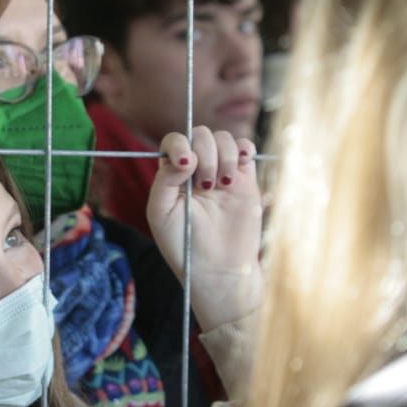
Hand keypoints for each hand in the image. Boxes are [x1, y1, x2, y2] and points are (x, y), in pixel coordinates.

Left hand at [147, 126, 264, 330]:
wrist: (220, 271)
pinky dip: (244, 148)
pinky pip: (245, 148)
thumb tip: (186, 157)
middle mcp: (196, 171)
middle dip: (205, 154)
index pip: (174, 142)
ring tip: (222, 186)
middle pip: (200, 135)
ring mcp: (221, 173)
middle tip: (206, 186)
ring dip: (224, 155)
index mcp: (172, 176)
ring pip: (223, 139)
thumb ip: (165, 180)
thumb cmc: (184, 246)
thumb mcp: (161, 214)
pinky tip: (241, 164)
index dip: (180, 145)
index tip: (188, 165)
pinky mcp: (245, 180)